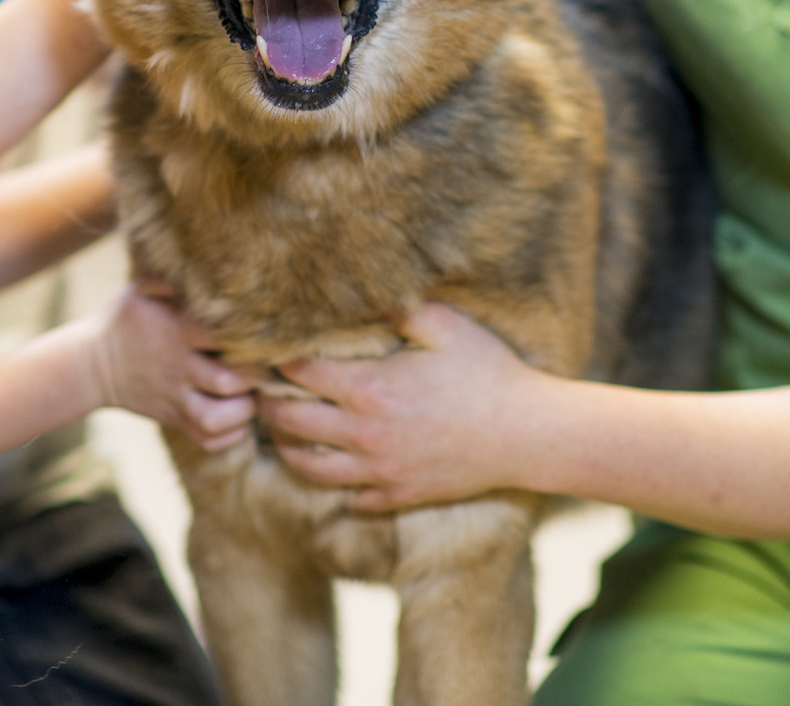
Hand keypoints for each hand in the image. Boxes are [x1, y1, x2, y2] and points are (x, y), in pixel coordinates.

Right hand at [85, 283, 256, 450]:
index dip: (251, 337)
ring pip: (216, 418)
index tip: (264, 333)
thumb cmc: (123, 321)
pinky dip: (230, 435)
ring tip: (251, 396)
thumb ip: (173, 279)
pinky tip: (237, 418)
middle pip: (228, 381)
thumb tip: (209, 267)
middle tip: (265, 367)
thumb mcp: (141, 290)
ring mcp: (175, 399)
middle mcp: (178, 368)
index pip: (223, 336)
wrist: (90, 365)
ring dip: (243, 411)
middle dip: (255, 377)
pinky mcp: (173, 421)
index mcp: (176, 332)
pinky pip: (207, 440)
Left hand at [260, 302, 547, 510]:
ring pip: (308, 467)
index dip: (277, 360)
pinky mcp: (397, 495)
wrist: (528, 435)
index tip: (267, 351)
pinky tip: (332, 464)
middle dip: (269, 403)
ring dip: (287, 447)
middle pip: (290, 423)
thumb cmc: (489, 374)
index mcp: (370, 390)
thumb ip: (398, 308)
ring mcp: (379, 471)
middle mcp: (364, 435)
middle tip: (262, 390)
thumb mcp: (446, 326)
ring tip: (282, 431)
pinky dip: (332, 483)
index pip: (298, 374)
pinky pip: (348, 497)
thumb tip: (363, 292)